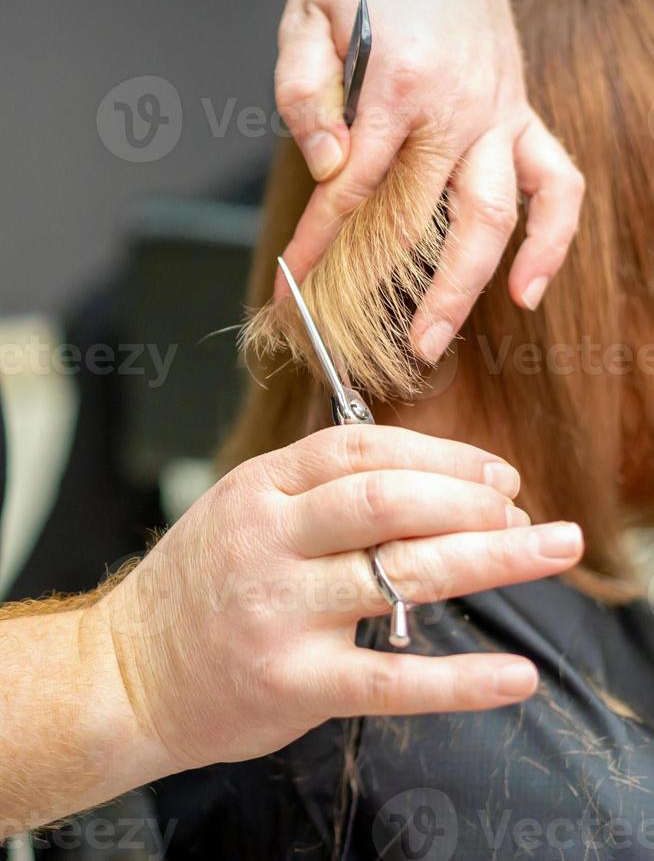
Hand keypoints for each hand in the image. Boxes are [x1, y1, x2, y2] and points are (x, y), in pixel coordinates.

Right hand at [94, 426, 582, 774]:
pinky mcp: (294, 683)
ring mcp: (282, 612)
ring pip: (400, 573)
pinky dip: (462, 679)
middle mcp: (270, 542)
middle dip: (471, 498)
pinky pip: (391, 679)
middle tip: (523, 511)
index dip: (440, 455)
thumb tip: (425, 478)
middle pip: (387, 499)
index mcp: (260, 488)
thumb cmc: (199, 585)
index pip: (362, 449)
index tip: (495, 472)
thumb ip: (318, 491)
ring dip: (489, 557)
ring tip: (549, 549)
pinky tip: (515, 675)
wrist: (127, 672)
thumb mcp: (242, 510)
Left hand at [273, 0, 583, 361]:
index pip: (351, 189)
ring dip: (468, 285)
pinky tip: (530, 286)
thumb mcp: (307, 14)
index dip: (319, 246)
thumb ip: (306, 91)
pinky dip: (552, 240)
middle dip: (397, 292)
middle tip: (377, 350)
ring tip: (438, 339)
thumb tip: (328, 165)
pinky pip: (557, 184)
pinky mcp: (522, 115)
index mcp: (398, 84)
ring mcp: (498, 114)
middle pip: (426, 221)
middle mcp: (457, 107)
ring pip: (495, 215)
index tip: (292, 288)